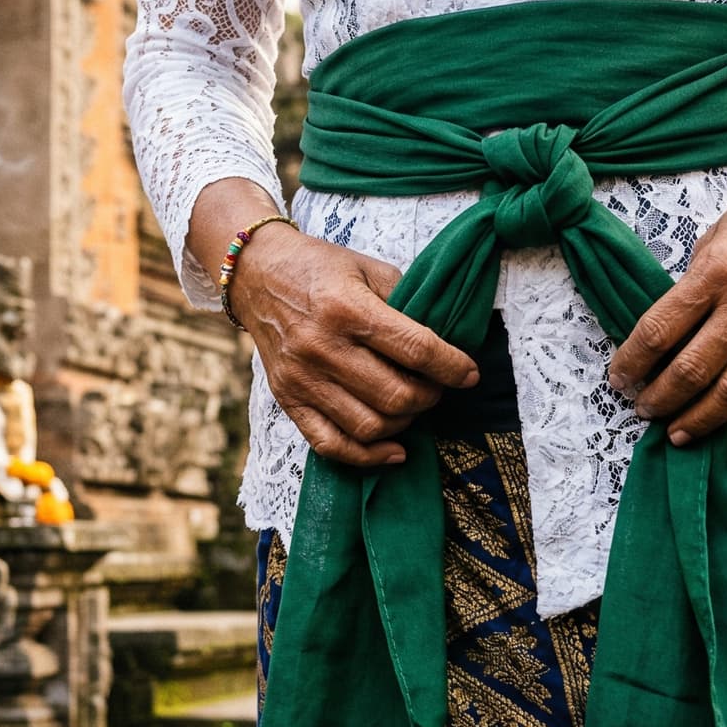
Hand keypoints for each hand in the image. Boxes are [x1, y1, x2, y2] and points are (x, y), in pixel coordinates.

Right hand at [232, 225, 477, 465]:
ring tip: (412, 406)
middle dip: (430, 396)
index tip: (469, 374)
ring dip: (404, 424)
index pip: (415, 349)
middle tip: (435, 386)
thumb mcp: (368, 269)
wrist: (257, 275)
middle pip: (395, 395)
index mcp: (347, 308)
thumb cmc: (320, 269)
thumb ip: (406, 304)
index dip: (453, 367)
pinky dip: (368, 457)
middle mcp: (322, 347)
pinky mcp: (288, 399)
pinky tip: (394, 450)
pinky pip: (331, 445)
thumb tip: (447, 343)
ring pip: (369, 426)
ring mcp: (302, 378)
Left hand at [607, 147, 726, 448]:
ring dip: (700, 418)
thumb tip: (671, 329)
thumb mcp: (721, 232)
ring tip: (678, 434)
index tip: (618, 380)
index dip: (631, 364)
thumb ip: (698, 282)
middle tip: (643, 411)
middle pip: (691, 369)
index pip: (658, 331)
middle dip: (659, 399)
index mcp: (715, 270)